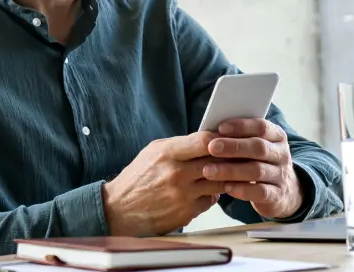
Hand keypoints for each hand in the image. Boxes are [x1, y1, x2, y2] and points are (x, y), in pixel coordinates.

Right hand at [102, 133, 223, 235]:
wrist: (119, 209)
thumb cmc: (138, 178)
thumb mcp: (154, 151)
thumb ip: (181, 145)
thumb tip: (209, 140)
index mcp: (167, 153)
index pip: (205, 141)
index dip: (220, 140)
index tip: (226, 140)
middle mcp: (176, 174)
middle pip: (217, 162)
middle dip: (228, 159)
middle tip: (233, 157)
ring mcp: (182, 195)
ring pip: (219, 182)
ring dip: (224, 178)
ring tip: (223, 173)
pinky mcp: (186, 212)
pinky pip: (211, 200)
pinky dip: (212, 194)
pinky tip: (205, 190)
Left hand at [203, 119, 303, 219]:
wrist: (283, 191)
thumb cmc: (259, 162)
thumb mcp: (255, 146)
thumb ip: (240, 138)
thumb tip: (213, 132)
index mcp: (276, 136)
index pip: (262, 127)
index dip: (242, 126)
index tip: (220, 128)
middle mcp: (281, 154)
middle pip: (259, 147)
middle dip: (233, 147)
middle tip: (211, 147)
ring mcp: (281, 175)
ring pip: (257, 170)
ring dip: (231, 170)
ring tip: (209, 170)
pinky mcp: (277, 195)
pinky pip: (260, 192)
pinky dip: (242, 190)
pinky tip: (226, 187)